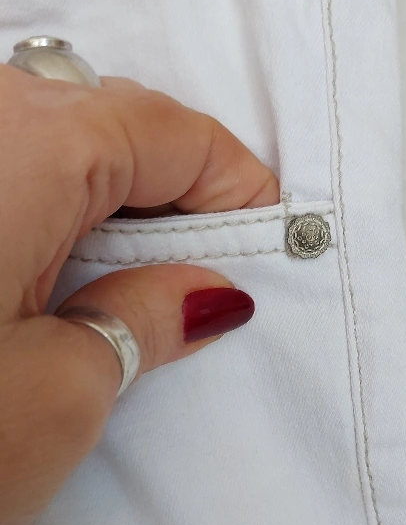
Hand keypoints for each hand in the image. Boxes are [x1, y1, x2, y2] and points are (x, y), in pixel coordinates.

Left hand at [0, 65, 278, 524]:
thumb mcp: (60, 394)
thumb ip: (148, 320)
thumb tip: (204, 294)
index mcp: (22, 145)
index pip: (172, 132)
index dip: (234, 189)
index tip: (262, 247)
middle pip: (108, 130)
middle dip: (170, 202)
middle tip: (199, 288)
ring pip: (47, 153)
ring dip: (100, 216)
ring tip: (122, 304)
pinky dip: (39, 222)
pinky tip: (46, 292)